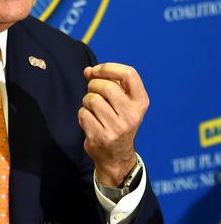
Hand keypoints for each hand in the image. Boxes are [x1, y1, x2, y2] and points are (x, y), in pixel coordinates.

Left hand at [78, 63, 148, 186]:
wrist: (116, 156)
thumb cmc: (116, 120)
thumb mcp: (119, 101)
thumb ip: (105, 81)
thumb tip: (88, 71)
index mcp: (140, 102)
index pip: (129, 74)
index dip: (108, 68)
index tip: (96, 71)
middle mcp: (132, 115)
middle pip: (106, 86)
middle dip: (93, 85)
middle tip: (93, 92)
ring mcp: (118, 128)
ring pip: (92, 99)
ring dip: (87, 101)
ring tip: (94, 110)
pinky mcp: (102, 137)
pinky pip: (83, 114)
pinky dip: (83, 114)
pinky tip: (91, 122)